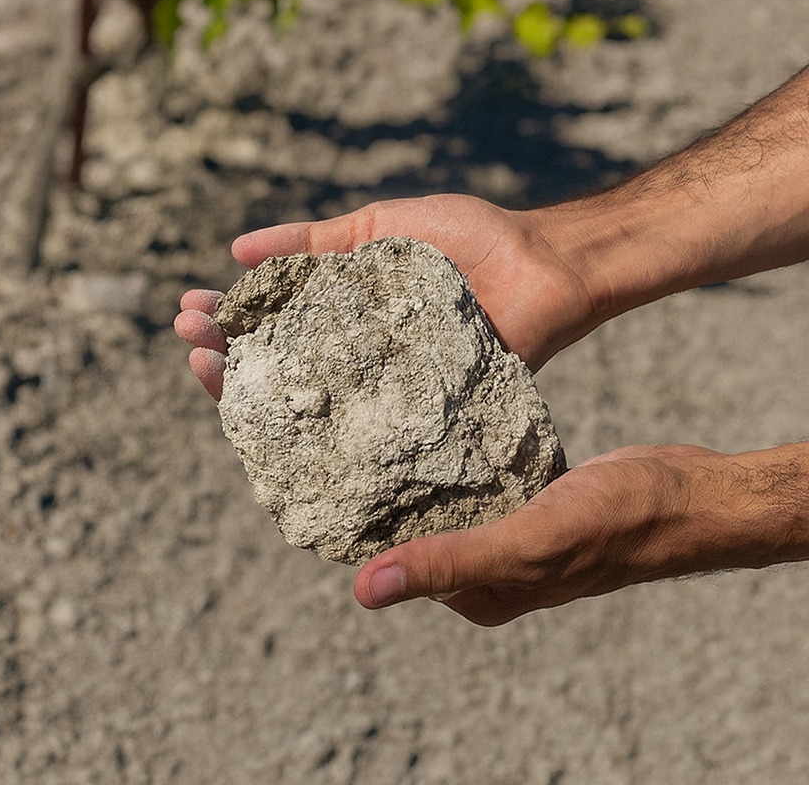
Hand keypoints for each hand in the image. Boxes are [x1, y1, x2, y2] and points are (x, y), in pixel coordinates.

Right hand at [175, 194, 597, 398]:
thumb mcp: (380, 225)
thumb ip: (314, 241)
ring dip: (249, 389)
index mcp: (346, 310)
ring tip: (205, 367)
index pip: (273, 320)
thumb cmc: (470, 237)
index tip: (190, 308)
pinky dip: (316, 430)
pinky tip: (271, 423)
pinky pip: (361, 426)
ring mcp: (384, 386)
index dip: (230, 318)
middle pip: (278, 364)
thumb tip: (237, 248)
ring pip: (307, 400)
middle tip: (187, 338)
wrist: (544, 263)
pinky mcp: (416, 412)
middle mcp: (357, 353)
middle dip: (226, 351)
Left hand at [353, 445, 751, 624]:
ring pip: (452, 501)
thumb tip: (366, 591)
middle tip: (349, 438)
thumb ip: (450, 563)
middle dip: (389, 493)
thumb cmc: (615, 523)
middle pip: (423, 530)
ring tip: (384, 424)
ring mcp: (516, 530)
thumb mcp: (526, 544)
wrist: (688, 493)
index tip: (328, 486)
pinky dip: (464, 456)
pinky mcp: (533, 496)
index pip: (402, 567)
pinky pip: (484, 476)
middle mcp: (496, 566)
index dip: (365, 531)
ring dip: (424, 471)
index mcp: (485, 593)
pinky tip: (443, 424)